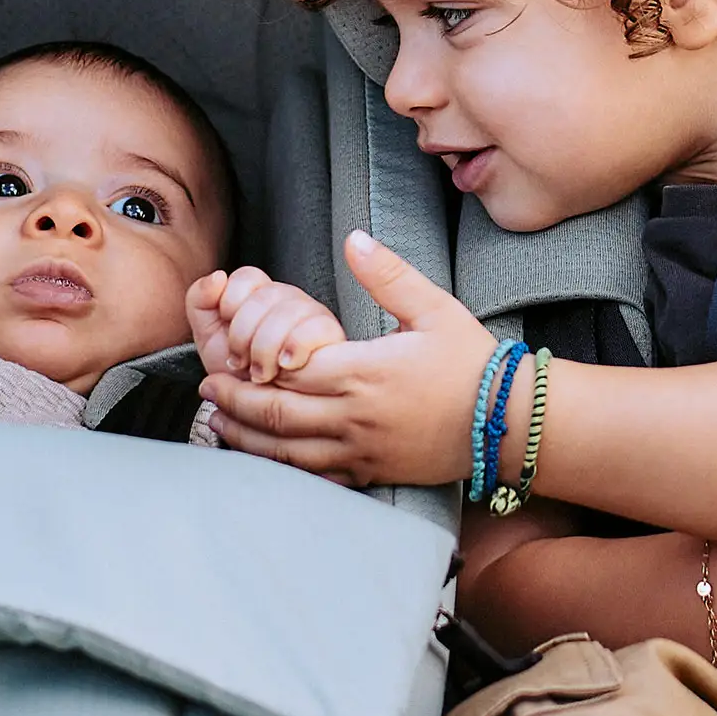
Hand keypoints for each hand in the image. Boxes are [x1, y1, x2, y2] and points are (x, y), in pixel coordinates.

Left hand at [187, 266, 348, 385]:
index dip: (231, 305)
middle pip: (265, 296)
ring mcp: (314, 316)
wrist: (259, 414)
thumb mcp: (210, 339)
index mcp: (261, 296)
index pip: (247, 277)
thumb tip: (216, 278)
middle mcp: (290, 301)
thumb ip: (200, 302)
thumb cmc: (239, 378)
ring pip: (288, 312)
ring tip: (261, 373)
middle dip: (244, 336)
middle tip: (242, 362)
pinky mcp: (333, 338)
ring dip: (266, 349)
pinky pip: (315, 328)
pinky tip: (285, 367)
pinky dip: (294, 349)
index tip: (227, 334)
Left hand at [198, 231, 495, 485]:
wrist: (509, 422)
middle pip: (277, 413)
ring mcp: (362, 450)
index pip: (289, 368)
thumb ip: (388, 275)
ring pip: (289, 452)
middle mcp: (355, 416)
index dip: (251, 365)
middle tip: (207, 391)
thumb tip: (353, 238)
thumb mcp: (434, 308)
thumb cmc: (473, 363)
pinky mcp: (373, 472)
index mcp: (363, 372)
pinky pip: (318, 477)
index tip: (224, 356)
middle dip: (235, 403)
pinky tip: (268, 461)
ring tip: (220, 426)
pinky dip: (285, 471)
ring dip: (249, 439)